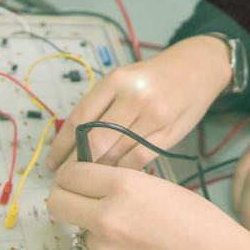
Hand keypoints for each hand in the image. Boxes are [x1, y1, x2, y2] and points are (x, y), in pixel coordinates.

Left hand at [46, 36, 232, 170]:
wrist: (197, 68)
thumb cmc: (154, 76)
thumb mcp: (123, 79)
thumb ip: (100, 106)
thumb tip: (71, 144)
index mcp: (116, 80)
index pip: (80, 118)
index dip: (62, 146)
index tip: (52, 163)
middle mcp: (135, 96)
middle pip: (96, 140)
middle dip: (78, 164)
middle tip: (67, 179)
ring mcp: (154, 116)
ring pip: (117, 154)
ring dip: (99, 170)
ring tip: (88, 181)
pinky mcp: (170, 134)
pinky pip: (139, 160)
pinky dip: (124, 171)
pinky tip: (115, 175)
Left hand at [47, 162, 249, 249]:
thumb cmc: (200, 222)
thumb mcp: (158, 185)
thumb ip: (121, 182)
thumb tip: (91, 181)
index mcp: (124, 187)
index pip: (70, 173)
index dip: (72, 173)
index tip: (77, 176)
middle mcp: (107, 218)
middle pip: (57, 202)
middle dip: (66, 197)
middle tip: (80, 197)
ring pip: (77, 229)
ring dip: (91, 226)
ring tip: (126, 228)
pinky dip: (106, 248)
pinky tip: (134, 248)